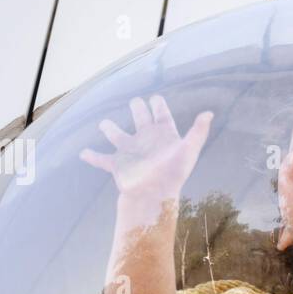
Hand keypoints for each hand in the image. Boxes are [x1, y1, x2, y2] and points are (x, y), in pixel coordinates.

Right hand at [79, 94, 212, 197]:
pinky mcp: (117, 165)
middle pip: (140, 119)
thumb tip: (209, 114)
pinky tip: (83, 153)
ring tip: (104, 124)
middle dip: (137, 109)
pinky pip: (101, 159)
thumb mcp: (188, 150)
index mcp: (162, 135)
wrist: (153, 196)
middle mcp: (145, 140)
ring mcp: (129, 152)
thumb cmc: (173, 174)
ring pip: (117, 135)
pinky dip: (92, 156)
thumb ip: (198, 132)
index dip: (159, 105)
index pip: (162, 115)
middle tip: (135, 101)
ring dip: (110, 129)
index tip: (155, 97)